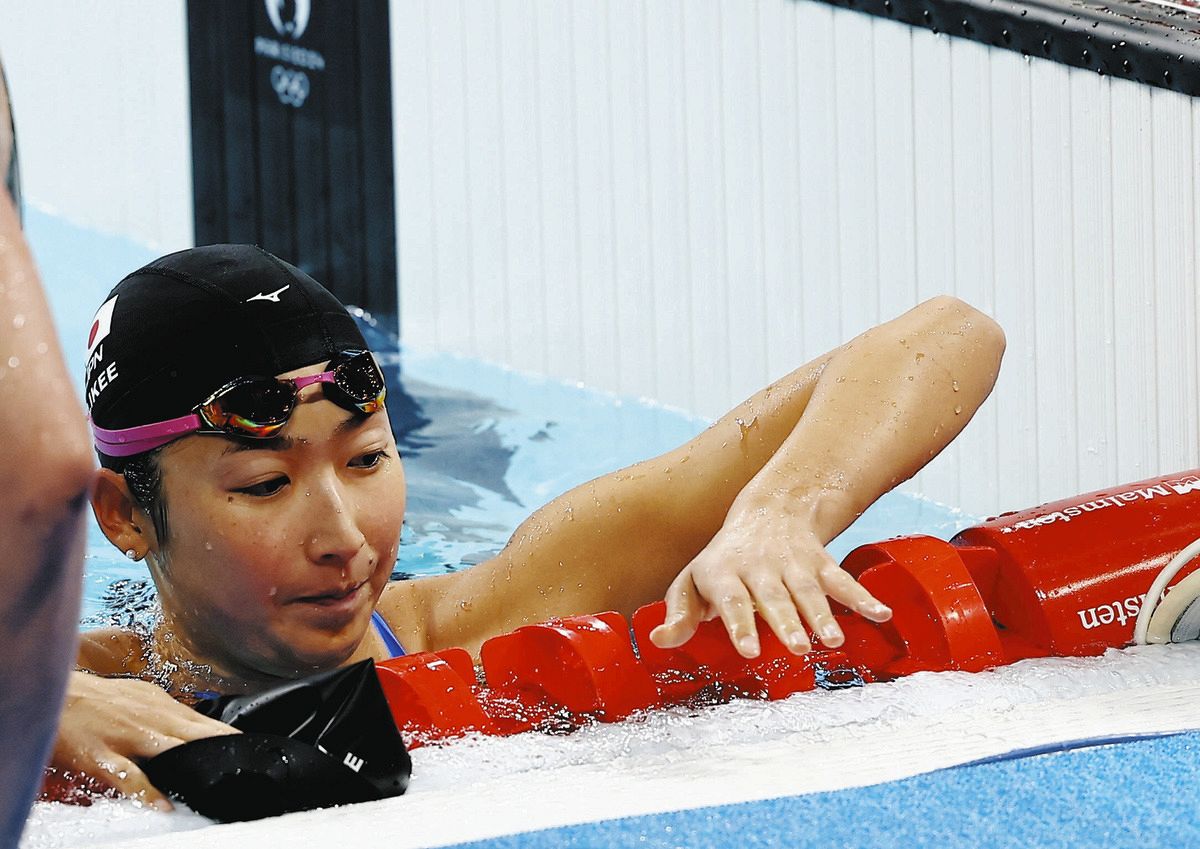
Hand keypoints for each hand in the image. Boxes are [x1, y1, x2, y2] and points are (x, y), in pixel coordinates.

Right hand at [47, 671, 238, 809]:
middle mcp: (151, 719)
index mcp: (162, 707)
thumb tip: (196, 726)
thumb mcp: (140, 698)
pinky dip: (147, 792)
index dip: (231, 738)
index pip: (206, 723)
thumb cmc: (98, 700)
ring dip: (195, 765)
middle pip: (198, 734)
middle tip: (249, 765)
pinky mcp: (102, 756)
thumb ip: (168, 714)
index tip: (256, 750)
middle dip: (225, 748)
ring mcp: (128, 737)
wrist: (53, 694)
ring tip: (218, 781)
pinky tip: (163, 805)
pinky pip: (129, 776)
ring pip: (171, 751)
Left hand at [649, 509, 891, 657]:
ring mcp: (792, 563)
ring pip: (808, 590)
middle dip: (787, 622)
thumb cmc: (723, 562)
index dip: (739, 623)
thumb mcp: (692, 583)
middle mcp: (758, 566)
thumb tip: (660, 640)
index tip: (749, 649)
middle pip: (773, 596)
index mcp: (723, 573)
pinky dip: (862, 598)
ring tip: (834, 641)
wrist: (767, 512)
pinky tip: (880, 615)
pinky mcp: (819, 563)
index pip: (731, 599)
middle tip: (799, 649)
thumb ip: (679, 614)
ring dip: (823, 614)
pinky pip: (842, 580)